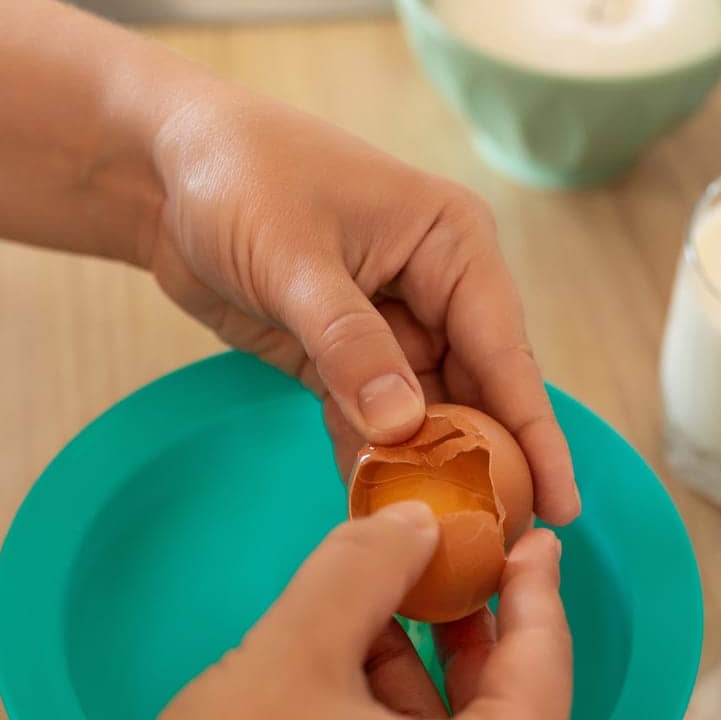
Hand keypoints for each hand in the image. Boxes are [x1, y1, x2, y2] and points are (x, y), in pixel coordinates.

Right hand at [82, 504, 571, 719]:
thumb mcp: (301, 651)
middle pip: (505, 718)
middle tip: (439, 565)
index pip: (546, 669)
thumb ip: (369, 569)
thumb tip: (415, 528)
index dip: (534, 592)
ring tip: (364, 616)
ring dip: (419, 685)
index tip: (530, 539)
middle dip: (467, 636)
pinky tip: (338, 690)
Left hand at [146, 89, 578, 524]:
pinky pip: (371, 426)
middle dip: (489, 469)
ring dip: (428, 478)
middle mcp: (438, 290)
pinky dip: (371, 467)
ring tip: (444, 548)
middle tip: (505, 547)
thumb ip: (349, 344)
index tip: (560, 504)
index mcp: (453, 245)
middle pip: (478, 396)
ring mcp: (394, 330)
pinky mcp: (347, 363)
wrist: (160, 171)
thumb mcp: (294, 258)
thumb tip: (404, 427)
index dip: (534, 434)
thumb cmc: (238, 176)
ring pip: (427, 420)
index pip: (506, 352)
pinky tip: (375, 518)